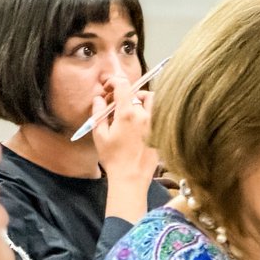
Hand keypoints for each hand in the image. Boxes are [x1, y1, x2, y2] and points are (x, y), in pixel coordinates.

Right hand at [91, 72, 158, 188]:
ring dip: (142, 99)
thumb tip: (99, 99)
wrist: (131, 178)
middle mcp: (143, 116)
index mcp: (127, 114)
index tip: (108, 86)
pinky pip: (158, 114)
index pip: (123, 85)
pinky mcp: (160, 132)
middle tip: (118, 101)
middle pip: (138, 92)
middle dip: (126, 92)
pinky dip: (149, 112)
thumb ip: (98, 113)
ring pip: (153, 101)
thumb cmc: (113, 159)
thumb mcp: (99, 135)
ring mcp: (154, 124)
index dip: (114, 81)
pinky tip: (139, 123)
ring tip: (132, 109)